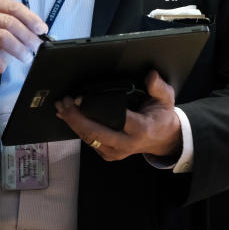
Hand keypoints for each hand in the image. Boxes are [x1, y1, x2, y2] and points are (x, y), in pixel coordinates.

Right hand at [0, 0, 47, 90]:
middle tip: (36, 46)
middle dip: (27, 35)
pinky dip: (1, 64)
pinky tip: (3, 66)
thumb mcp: (4, 28)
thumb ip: (20, 25)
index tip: (42, 29)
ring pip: (2, 37)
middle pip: (9, 22)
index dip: (31, 18)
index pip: (13, 7)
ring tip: (26, 57)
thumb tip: (41, 31)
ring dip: (19, 49)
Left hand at [55, 70, 181, 161]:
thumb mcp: (166, 99)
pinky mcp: (108, 154)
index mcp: (141, 129)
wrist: (163, 139)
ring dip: (73, 123)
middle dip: (76, 118)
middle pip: (96, 133)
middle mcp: (127, 143)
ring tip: (62, 107)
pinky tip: (68, 116)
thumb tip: (150, 76)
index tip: (81, 98)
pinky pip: (89, 142)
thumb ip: (159, 86)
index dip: (97, 110)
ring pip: (89, 139)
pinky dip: (77, 128)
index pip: (117, 120)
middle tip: (65, 103)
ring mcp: (116, 152)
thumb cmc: (162, 117)